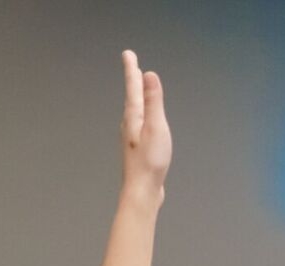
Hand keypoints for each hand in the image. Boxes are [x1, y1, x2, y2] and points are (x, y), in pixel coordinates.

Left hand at [120, 50, 171, 204]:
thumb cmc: (150, 162)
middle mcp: (129, 124)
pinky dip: (143, 112)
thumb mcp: (156, 127)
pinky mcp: (138, 148)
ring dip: (137, 96)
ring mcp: (132, 137)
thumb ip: (153, 101)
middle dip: (133, 80)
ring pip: (135, 110)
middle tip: (132, 65)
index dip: (132, 70)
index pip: (133, 87)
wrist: (142, 191)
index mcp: (134, 117)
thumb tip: (149, 75)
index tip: (129, 54)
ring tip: (138, 87)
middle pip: (132, 97)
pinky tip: (146, 120)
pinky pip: (140, 123)